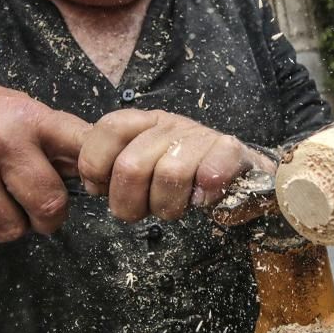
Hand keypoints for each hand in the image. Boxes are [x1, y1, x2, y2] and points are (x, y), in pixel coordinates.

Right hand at [0, 76, 89, 240]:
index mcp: (27, 118)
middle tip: (38, 212)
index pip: (82, 149)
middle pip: (49, 206)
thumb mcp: (11, 107)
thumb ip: (48, 138)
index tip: (96, 186)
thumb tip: (94, 173)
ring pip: (10, 229)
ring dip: (7, 224)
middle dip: (48, 218)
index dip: (98, 175)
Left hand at [77, 110, 275, 221]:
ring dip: (169, 205)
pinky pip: (210, 174)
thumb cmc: (186, 175)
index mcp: (143, 123)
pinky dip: (204, 195)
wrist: (245, 174)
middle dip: (131, 202)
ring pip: (169, 174)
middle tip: (144, 209)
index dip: (96, 165)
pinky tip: (204, 200)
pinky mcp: (232, 151)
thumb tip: (88, 182)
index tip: (101, 188)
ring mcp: (202, 136)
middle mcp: (170, 125)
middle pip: (131, 165)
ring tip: (177, 206)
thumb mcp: (144, 166)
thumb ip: (113, 167)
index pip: (108, 129)